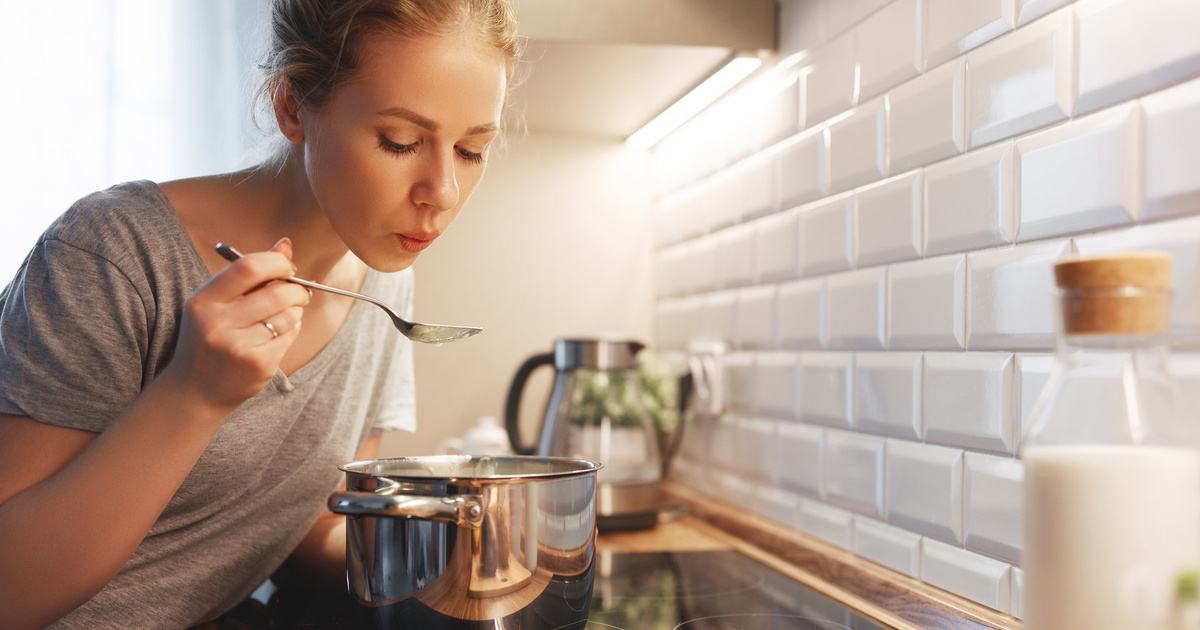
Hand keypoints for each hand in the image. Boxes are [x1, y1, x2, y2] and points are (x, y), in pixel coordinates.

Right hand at [164, 238, 310, 411]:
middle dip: (297, 289)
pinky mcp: (257, 364)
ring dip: (295, 311)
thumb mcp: (217, 303)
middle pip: (277, 293)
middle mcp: (216, 323)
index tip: (287, 267)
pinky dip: (291, 331)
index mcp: (203, 301)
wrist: (195, 391)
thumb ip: (250, 274)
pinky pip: (289, 337)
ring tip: (283, 316)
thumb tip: (285, 244)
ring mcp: (237, 346)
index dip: (277, 263)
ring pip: (287, 316)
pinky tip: (275, 337)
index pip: (248, 267)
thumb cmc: (209, 338)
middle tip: (299, 292)